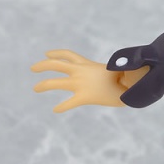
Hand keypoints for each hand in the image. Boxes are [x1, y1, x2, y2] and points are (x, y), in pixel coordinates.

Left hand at [31, 49, 149, 112]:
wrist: (131, 85)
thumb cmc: (126, 77)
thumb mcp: (114, 69)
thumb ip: (109, 68)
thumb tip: (118, 69)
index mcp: (87, 64)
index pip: (69, 55)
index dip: (57, 53)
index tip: (47, 54)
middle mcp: (81, 72)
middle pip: (56, 65)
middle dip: (42, 65)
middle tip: (33, 68)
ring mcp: (80, 84)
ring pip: (55, 82)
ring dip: (43, 85)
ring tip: (36, 88)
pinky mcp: (83, 97)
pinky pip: (68, 103)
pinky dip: (61, 107)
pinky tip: (56, 109)